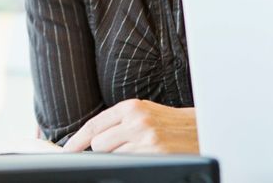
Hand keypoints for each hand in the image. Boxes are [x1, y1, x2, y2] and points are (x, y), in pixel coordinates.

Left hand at [63, 100, 198, 153]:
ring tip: (141, 151)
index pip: (94, 125)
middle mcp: (136, 120)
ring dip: (121, 158)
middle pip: (99, 144)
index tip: (67, 151)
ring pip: (112, 156)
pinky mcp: (156, 153)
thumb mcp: (145, 114)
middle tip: (123, 149)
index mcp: (131, 107)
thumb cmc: (173, 124)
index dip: (77, 140)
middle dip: (105, 151)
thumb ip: (120, 122)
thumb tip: (93, 139)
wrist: (205, 130)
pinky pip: (129, 164)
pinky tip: (148, 157)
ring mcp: (146, 138)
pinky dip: (133, 164)